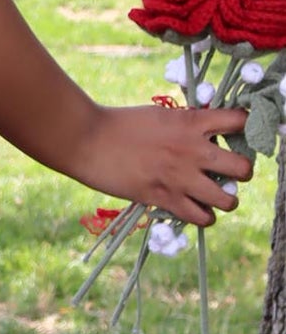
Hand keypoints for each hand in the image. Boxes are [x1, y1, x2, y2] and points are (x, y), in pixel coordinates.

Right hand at [71, 102, 253, 227]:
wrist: (87, 139)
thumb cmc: (120, 123)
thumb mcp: (160, 115)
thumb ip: (187, 124)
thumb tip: (208, 135)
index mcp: (191, 122)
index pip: (240, 122)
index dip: (247, 128)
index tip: (239, 136)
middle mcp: (192, 150)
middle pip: (244, 169)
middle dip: (242, 172)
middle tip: (230, 172)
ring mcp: (180, 177)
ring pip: (228, 200)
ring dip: (226, 199)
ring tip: (216, 196)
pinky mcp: (164, 198)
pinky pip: (202, 218)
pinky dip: (203, 216)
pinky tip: (196, 208)